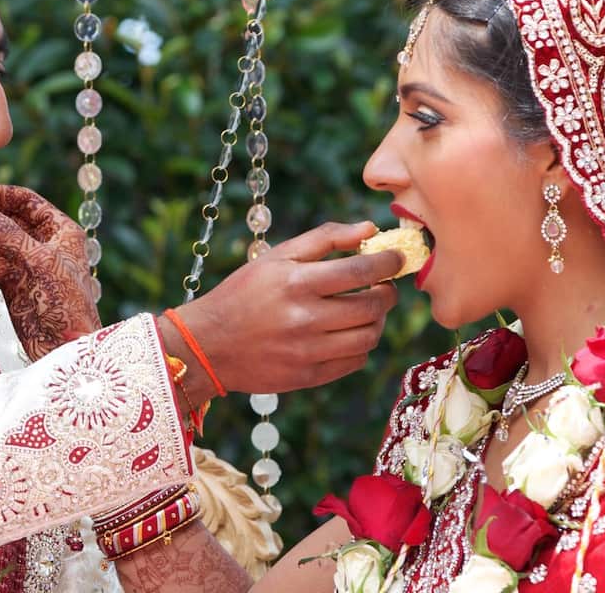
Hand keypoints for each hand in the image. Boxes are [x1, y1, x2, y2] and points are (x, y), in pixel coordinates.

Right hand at [0, 185, 99, 361]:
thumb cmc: (64, 300)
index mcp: (60, 230)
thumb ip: (7, 234)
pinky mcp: (12, 280)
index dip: (1, 195)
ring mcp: (26, 262)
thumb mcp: (38, 260)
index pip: (28, 201)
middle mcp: (43, 242)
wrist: (65, 344)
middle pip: (9, 218)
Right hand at [166, 221, 401, 396]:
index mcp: (297, 282)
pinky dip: (361, 345)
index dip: (388, 263)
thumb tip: (368, 228)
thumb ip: (324, 238)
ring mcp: (308, 351)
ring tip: (367, 309)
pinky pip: (354, 361)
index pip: (362, 271)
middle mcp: (304, 318)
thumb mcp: (277, 256)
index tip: (397, 257)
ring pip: (368, 337)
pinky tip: (349, 333)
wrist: (208, 344)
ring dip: (377, 320)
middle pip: (371, 307)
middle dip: (387, 292)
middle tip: (384, 286)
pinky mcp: (308, 376)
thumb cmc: (244, 293)